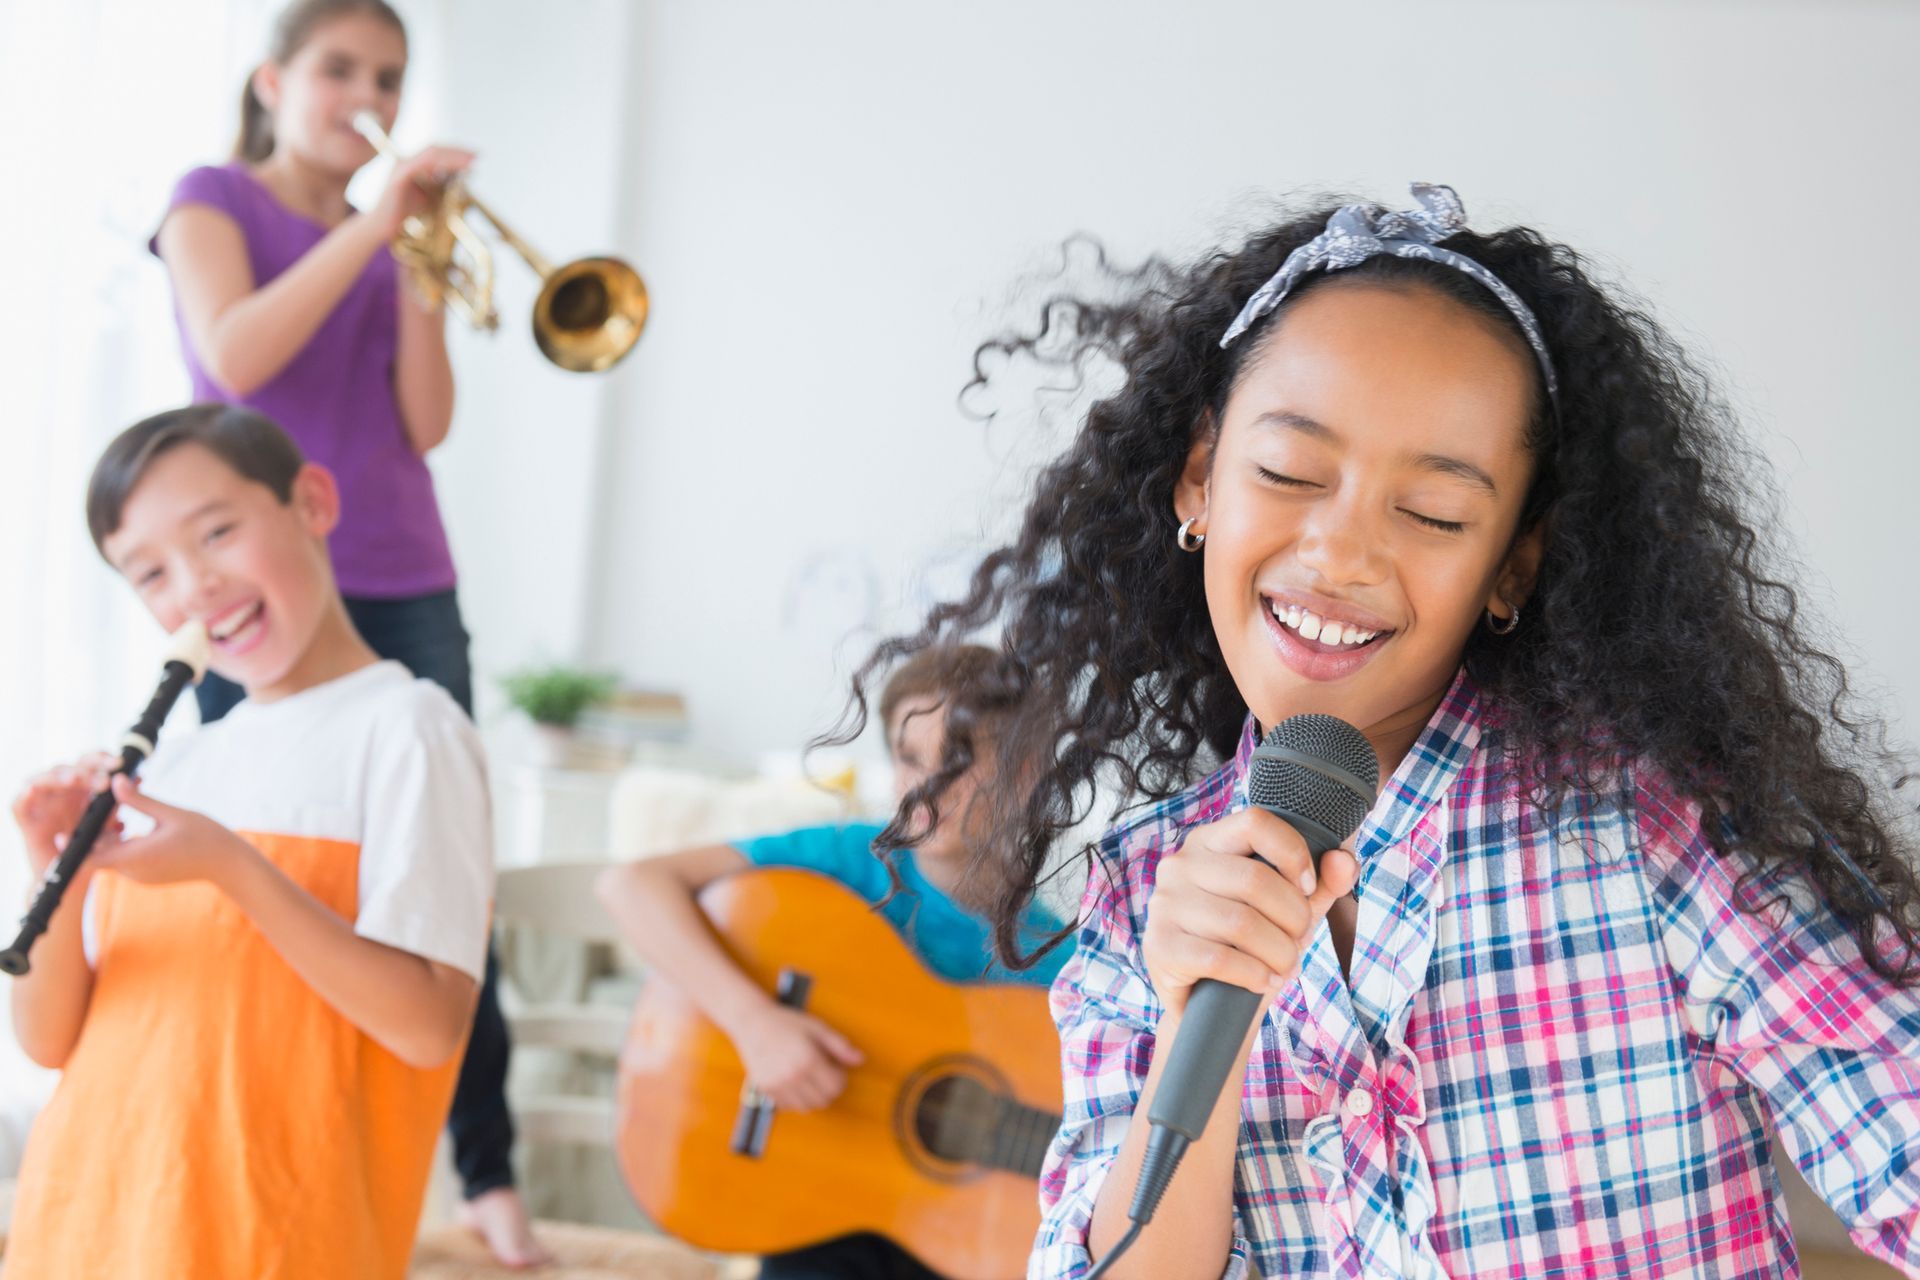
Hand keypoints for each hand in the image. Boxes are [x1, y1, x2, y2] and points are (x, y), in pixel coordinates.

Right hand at [12, 753, 120, 874]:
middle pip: (68, 768)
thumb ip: (118, 801)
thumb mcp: (109, 821)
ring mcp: (42, 803)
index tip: (119, 764)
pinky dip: (24, 795)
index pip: (90, 762)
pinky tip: (32, 790)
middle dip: (85, 770)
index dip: (102, 759)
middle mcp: (60, 790)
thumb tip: (138, 778)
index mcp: (82, 786)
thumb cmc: (92, 843)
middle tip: (101, 780)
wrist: (74, 872)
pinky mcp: (26, 820)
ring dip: (57, 776)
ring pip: (43, 779)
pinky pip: (20, 804)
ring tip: (73, 779)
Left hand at [89, 776, 255, 889]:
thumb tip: (116, 781)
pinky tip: (132, 826)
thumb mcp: (171, 813)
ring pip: (113, 856)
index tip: (64, 831)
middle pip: (100, 854)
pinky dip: (124, 844)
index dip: (74, 847)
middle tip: (96, 806)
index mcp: (137, 857)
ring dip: (111, 837)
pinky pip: (127, 860)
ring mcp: (142, 876)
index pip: (91, 858)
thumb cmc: (205, 837)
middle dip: (96, 832)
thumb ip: (139, 800)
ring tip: (116, 812)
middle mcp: (135, 872)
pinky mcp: (149, 876)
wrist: (229, 864)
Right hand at [370, 145, 476, 239]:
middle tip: (477, 155)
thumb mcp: (430, 197)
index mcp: (413, 164)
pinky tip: (453, 169)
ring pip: (431, 154)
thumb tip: (463, 180)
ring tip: (471, 161)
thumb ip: (442, 186)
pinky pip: (422, 164)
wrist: (382, 225)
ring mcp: (402, 166)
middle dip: (458, 151)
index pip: (437, 152)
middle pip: (436, 148)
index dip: (456, 152)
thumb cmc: (406, 213)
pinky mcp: (399, 176)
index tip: (475, 157)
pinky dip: (439, 164)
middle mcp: (406, 161)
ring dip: (453, 156)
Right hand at [729, 1002, 863, 1111]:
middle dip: (828, 1089)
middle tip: (823, 1071)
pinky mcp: (765, 1091)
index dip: (840, 1078)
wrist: (752, 1023)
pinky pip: (788, 1107)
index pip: (836, 1087)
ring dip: (812, 1096)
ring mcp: (777, 1086)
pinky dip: (795, 1098)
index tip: (834, 1066)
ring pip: (806, 1107)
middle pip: (823, 1100)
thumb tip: (860, 1060)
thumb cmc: (787, 1023)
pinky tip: (793, 1080)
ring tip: (808, 1076)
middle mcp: (792, 1076)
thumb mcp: (818, 1028)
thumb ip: (840, 1046)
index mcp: (808, 1060)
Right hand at [1142, 807, 1358, 1017]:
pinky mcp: (1159, 945)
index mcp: (1209, 842)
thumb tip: (1344, 860)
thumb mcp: (1290, 910)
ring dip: (1278, 953)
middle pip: (1255, 879)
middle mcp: (1180, 865)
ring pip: (1240, 923)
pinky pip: (1219, 958)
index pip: (1256, 822)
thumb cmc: (1251, 945)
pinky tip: (1265, 981)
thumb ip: (1323, 884)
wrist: (1206, 1004)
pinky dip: (1254, 974)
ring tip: (1286, 967)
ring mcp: (1164, 904)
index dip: (1293, 853)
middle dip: (1293, 918)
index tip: (1308, 888)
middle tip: (1299, 942)